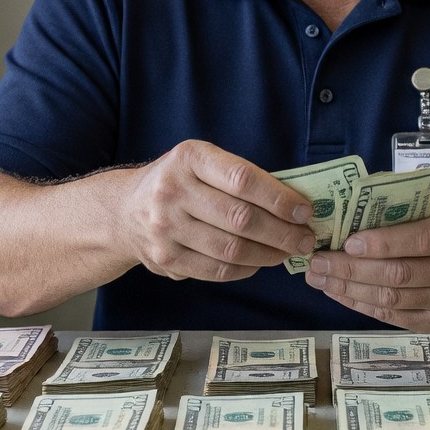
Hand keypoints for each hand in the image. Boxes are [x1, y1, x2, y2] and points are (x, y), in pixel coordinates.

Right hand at [111, 140, 315, 282]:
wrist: (124, 211)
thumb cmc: (178, 183)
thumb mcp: (200, 163)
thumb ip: (239, 178)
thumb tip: (293, 204)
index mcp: (189, 158)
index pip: (243, 179)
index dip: (279, 198)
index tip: (303, 211)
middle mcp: (173, 190)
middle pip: (241, 218)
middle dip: (282, 232)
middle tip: (305, 238)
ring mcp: (166, 227)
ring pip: (231, 249)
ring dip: (269, 254)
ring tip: (288, 252)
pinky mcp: (166, 259)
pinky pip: (217, 271)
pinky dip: (246, 269)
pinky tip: (260, 262)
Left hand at [305, 201, 429, 331]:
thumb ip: (404, 204)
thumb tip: (350, 202)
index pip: (423, 239)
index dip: (384, 243)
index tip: (348, 242)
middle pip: (401, 274)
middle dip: (353, 269)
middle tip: (318, 261)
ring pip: (392, 298)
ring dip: (349, 288)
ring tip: (319, 276)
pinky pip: (392, 316)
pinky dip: (360, 304)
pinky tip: (338, 291)